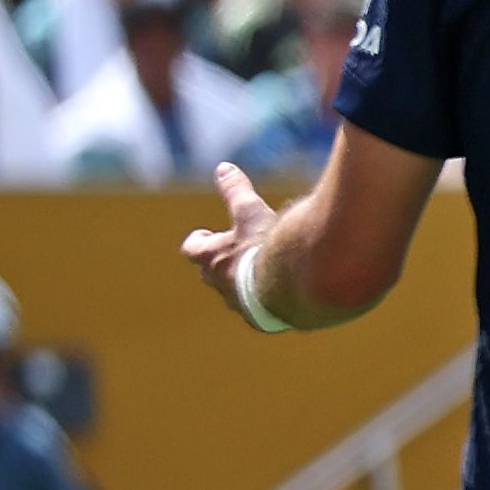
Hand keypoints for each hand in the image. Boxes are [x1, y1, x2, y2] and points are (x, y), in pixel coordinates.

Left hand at [180, 163, 278, 321]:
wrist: (297, 286)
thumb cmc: (267, 247)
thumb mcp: (252, 213)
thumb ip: (236, 191)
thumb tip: (223, 167)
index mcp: (212, 260)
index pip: (192, 250)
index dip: (199, 242)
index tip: (205, 236)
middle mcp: (222, 286)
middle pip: (211, 276)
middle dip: (220, 266)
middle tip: (235, 256)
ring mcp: (242, 307)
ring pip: (236, 297)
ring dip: (245, 287)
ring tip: (263, 277)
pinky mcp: (266, 322)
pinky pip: (262, 313)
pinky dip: (269, 303)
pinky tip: (285, 296)